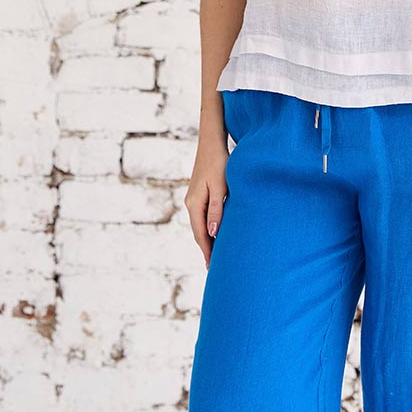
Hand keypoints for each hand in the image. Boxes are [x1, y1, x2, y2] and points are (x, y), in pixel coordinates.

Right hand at [185, 127, 230, 267]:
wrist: (211, 143)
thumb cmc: (219, 163)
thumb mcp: (220, 188)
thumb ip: (217, 210)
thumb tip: (212, 233)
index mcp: (195, 205)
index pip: (201, 234)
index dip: (207, 251)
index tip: (212, 268)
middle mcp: (191, 203)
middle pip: (198, 232)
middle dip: (206, 250)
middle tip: (213, 268)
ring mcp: (194, 199)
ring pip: (200, 225)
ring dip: (207, 240)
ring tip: (215, 255)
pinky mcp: (199, 194)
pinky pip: (202, 217)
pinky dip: (208, 228)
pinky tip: (215, 233)